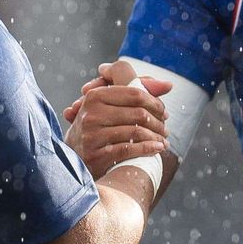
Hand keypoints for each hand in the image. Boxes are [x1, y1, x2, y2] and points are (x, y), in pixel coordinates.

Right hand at [63, 60, 170, 178]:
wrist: (73, 158)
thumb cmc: (97, 128)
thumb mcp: (107, 105)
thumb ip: (136, 92)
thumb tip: (169, 85)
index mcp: (95, 96)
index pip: (135, 93)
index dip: (155, 102)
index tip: (164, 112)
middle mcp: (91, 113)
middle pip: (138, 113)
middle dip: (158, 122)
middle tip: (166, 130)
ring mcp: (91, 134)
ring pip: (135, 132)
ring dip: (155, 138)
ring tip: (163, 142)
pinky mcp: (95, 155)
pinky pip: (128, 150)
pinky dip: (147, 149)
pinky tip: (156, 150)